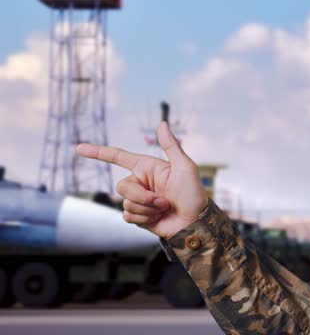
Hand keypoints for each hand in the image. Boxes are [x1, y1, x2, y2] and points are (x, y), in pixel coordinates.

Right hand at [75, 122, 208, 238]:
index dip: (98, 152)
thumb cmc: (193, 193)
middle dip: (142, 196)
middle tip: (164, 201)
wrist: (195, 222)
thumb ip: (171, 146)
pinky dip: (144, 218)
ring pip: (125, 203)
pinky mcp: (138, 216)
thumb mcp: (185, 167)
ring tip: (164, 209)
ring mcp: (138, 200)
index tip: (79, 148)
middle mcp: (141, 182)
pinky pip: (127, 216)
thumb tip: (162, 123)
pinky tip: (158, 218)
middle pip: (122, 186)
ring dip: (147, 209)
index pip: (119, 157)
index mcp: (148, 167)